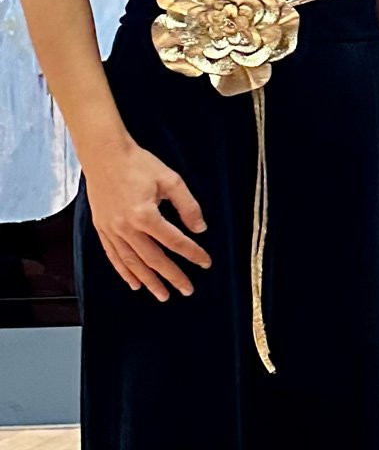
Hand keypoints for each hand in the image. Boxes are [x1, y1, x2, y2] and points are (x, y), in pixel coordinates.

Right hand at [82, 141, 209, 299]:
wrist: (104, 154)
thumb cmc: (138, 164)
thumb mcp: (171, 180)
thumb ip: (187, 206)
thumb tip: (200, 229)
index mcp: (145, 214)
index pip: (175, 241)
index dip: (192, 253)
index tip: (206, 263)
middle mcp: (126, 227)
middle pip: (153, 258)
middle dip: (172, 276)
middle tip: (186, 290)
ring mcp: (111, 229)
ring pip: (132, 262)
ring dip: (149, 280)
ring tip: (162, 295)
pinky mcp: (101, 228)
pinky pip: (114, 256)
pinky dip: (124, 272)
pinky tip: (134, 283)